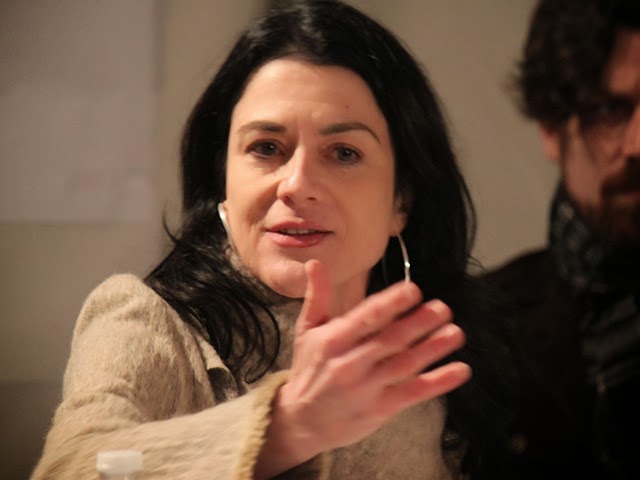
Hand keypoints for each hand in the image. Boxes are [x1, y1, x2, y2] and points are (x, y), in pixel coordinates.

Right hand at [266, 259, 470, 468]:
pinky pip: (413, 393)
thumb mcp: (306, 331)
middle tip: (442, 308)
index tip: (413, 290)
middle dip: (419, 323)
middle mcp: (349, 363)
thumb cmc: (308, 370)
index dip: (391, 304)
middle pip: (390, 340)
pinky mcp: (380, 409)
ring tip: (455, 333)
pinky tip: (460, 370)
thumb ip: (317, 296)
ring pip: (405, 365)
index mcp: (333, 340)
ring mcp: (366, 388)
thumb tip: (314, 263)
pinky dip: (438, 382)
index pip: (366, 318)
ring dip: (433, 348)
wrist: (302, 421)